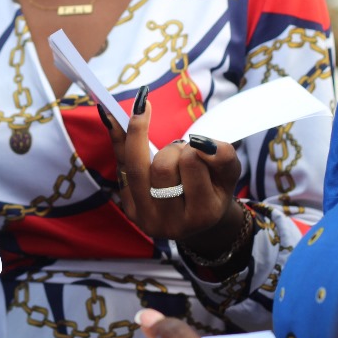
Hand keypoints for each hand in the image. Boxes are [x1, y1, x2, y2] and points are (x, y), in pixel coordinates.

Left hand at [103, 90, 243, 250]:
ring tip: (154, 131)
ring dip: (142, 139)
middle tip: (183, 150)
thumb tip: (199, 142)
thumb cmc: (214, 188)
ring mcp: (147, 219)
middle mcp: (172, 223)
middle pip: (163, 166)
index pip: (192, 162)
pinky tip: (108, 114)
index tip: (196, 141)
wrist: (198, 217)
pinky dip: (118, 138)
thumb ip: (224, 156)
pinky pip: (121, 167)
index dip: (194, 145)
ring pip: (137, 166)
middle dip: (173, 148)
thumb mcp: (229, 172)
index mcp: (202, 214)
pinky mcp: (130, 210)